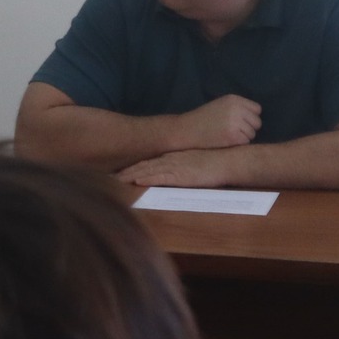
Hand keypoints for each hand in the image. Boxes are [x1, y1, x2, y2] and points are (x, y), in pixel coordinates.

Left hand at [117, 148, 235, 187]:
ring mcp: (175, 167)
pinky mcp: (181, 175)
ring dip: (131, 176)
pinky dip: (147, 178)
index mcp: (172, 157)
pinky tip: (136, 181)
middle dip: (125, 171)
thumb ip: (182, 167)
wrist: (229, 161)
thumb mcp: (194, 163)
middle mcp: (170, 160)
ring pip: (147, 170)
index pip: (147, 162)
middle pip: (142, 165)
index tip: (118, 172)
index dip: (132, 167)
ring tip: (115, 180)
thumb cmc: (215, 164)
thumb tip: (173, 173)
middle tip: (109, 177)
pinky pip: (160, 177)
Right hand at [177, 94, 261, 150]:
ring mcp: (235, 123)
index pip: (257, 109)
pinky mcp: (233, 137)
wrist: (186, 130)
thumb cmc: (203, 119)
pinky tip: (225, 141)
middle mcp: (236, 109)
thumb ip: (238, 107)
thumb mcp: (220, 105)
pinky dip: (238, 144)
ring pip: (252, 134)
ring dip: (243, 137)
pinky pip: (246, 142)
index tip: (238, 121)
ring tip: (226, 135)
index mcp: (234, 99)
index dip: (249, 117)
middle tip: (231, 130)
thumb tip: (258, 117)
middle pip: (257, 122)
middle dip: (248, 128)